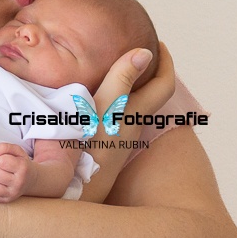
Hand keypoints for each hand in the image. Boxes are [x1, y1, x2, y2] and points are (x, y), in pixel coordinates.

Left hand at [0, 143, 29, 202]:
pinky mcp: (7, 200)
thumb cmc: (21, 163)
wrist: (32, 179)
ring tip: (0, 177)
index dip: (1, 159)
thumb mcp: (16, 151)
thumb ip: (3, 147)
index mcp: (23, 167)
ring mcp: (14, 193)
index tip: (7, 161)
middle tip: (4, 170)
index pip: (2, 161)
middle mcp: (19, 182)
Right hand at [81, 42, 175, 202]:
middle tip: (133, 52)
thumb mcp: (103, 109)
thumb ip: (122, 80)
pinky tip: (87, 99)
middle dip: (146, 72)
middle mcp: (129, 127)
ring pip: (129, 107)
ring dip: (126, 86)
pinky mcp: (97, 150)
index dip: (166, 62)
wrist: (70, 194)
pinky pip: (110, 117)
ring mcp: (113, 140)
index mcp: (135, 114)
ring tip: (110, 70)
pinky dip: (108, 101)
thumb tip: (146, 52)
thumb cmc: (87, 151)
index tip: (159, 43)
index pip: (164, 84)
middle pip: (149, 95)